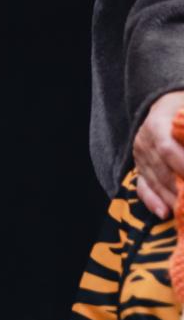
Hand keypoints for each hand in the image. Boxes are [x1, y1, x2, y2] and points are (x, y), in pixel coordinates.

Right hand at [133, 90, 183, 216]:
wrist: (163, 106)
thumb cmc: (183, 110)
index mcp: (156, 125)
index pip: (167, 149)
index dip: (181, 165)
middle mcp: (144, 143)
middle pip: (161, 171)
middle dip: (181, 188)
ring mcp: (139, 158)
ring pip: (154, 182)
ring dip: (173, 198)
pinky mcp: (139, 169)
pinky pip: (142, 188)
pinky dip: (152, 201)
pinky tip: (165, 213)